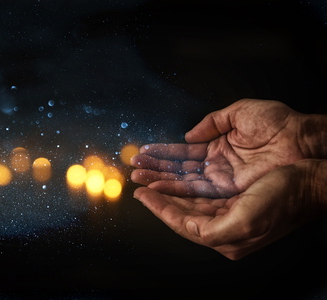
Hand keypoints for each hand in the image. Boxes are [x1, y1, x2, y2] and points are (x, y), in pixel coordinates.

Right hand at [132, 99, 314, 197]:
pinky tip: (158, 187)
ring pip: (183, 182)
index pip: (184, 152)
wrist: (302, 140)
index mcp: (218, 146)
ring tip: (138, 177)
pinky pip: (197, 191)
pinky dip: (176, 190)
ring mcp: (221, 180)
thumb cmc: (277, 123)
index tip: (143, 151)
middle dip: (155, 168)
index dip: (163, 151)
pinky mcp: (228, 190)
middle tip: (134, 167)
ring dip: (160, 180)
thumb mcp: (239, 113)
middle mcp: (216, 166)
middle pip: (180, 169)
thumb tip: (188, 133)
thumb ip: (212, 122)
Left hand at [133, 159, 326, 259]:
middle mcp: (224, 228)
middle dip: (160, 199)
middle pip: (181, 213)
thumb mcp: (247, 219)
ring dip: (169, 191)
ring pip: (188, 202)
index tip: (141, 194)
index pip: (181, 223)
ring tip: (151, 180)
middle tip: (140, 185)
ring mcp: (227, 215)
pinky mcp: (232, 202)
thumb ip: (213, 230)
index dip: (159, 208)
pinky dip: (185, 187)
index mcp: (225, 238)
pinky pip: (200, 195)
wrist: (309, 183)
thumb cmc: (283, 200)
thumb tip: (189, 228)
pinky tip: (175, 181)